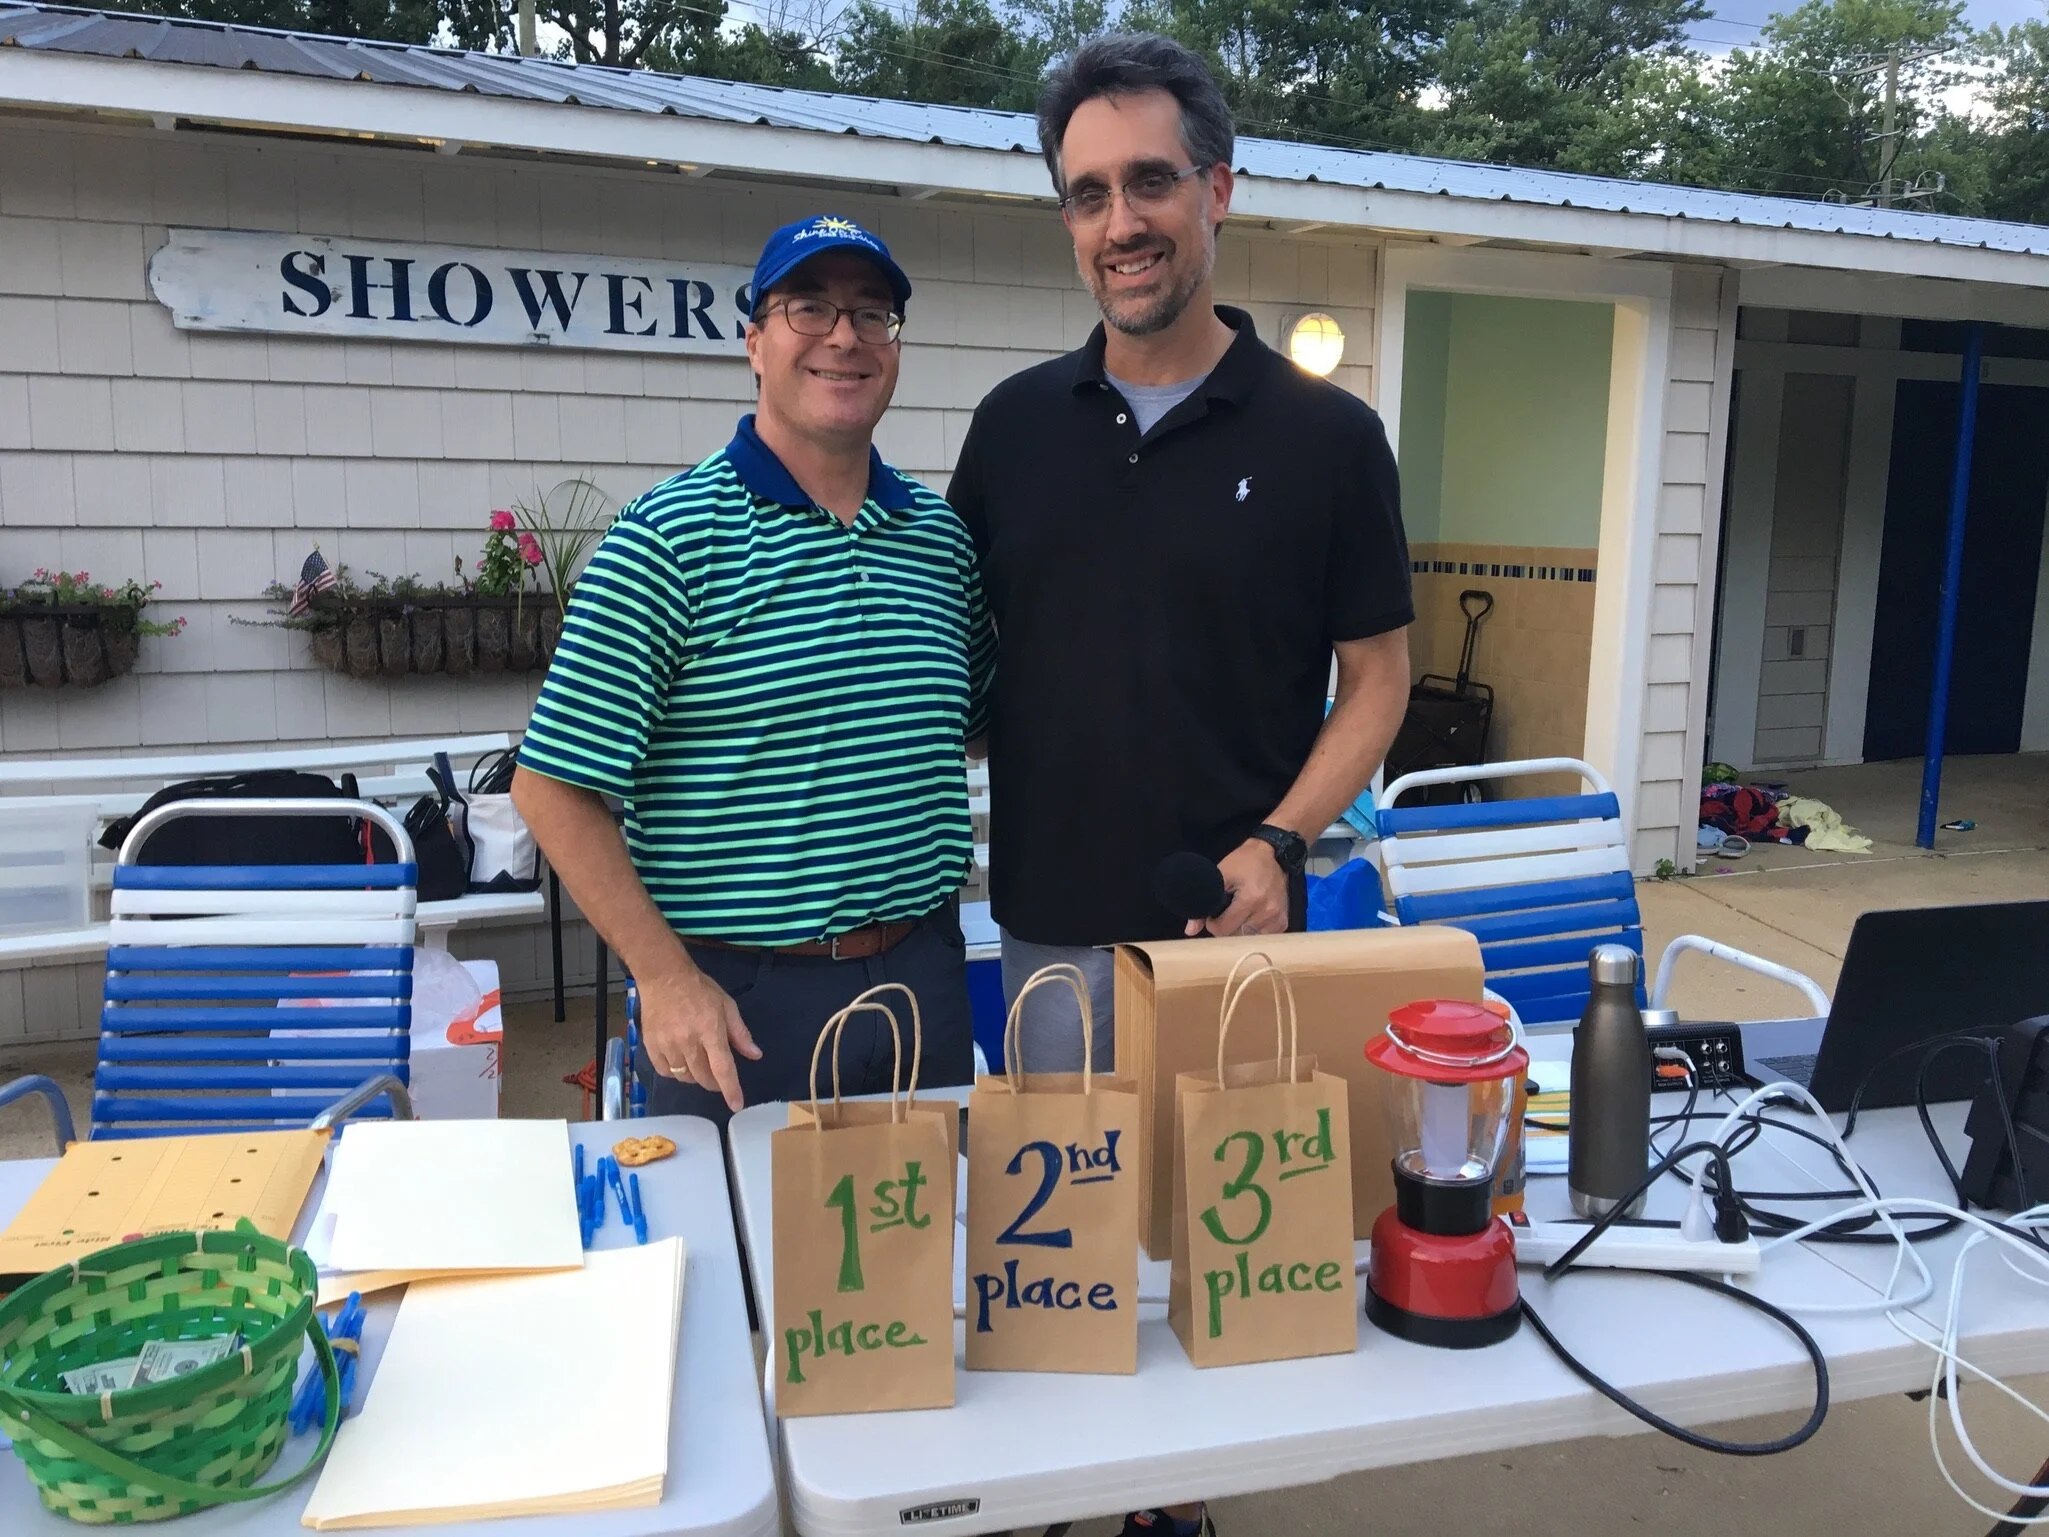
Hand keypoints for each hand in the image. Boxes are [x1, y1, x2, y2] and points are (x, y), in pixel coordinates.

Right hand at [638, 963, 761, 1112]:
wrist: (663, 977)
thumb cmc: (699, 990)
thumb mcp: (727, 1005)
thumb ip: (740, 1033)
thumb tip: (755, 1055)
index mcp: (710, 1030)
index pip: (722, 1068)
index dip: (730, 1089)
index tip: (737, 1105)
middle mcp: (688, 1041)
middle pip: (703, 1077)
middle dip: (714, 1083)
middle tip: (718, 1077)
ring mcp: (667, 1045)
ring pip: (685, 1077)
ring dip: (696, 1077)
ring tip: (699, 1063)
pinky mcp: (651, 1046)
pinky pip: (665, 1072)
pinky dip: (675, 1073)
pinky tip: (680, 1061)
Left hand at [1187, 839, 1289, 937]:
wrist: (1273, 855)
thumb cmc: (1244, 862)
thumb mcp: (1220, 875)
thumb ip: (1203, 901)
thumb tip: (1190, 930)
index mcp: (1251, 899)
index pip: (1223, 929)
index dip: (1213, 923)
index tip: (1213, 914)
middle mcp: (1268, 911)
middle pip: (1235, 936)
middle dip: (1226, 927)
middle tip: (1226, 912)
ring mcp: (1277, 918)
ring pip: (1248, 938)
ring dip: (1239, 930)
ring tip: (1240, 913)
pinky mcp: (1283, 922)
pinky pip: (1261, 937)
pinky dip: (1253, 931)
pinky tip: (1251, 917)